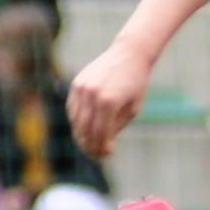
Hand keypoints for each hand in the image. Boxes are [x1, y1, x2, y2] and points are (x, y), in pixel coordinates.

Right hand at [68, 41, 152, 157]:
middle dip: (90, 145)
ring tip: (90, 145)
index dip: (102, 147)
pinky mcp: (76, 84)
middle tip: (97, 155)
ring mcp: (81, 88)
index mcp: (108, 102)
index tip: (107, 154)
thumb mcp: (132, 108)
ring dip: (81, 135)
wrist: (129, 54)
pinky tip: (84, 129)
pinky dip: (77, 121)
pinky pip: (73, 108)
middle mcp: (92, 95)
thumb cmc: (136, 83)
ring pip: (76, 120)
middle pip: (85, 129)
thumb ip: (116, 126)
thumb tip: (102, 144)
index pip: (100, 133)